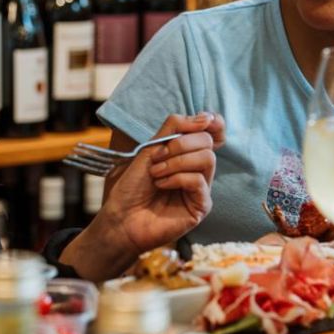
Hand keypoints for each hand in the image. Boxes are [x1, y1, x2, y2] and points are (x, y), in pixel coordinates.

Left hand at [63, 113, 224, 279]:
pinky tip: (161, 185)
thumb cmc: (132, 186)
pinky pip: (198, 180)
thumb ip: (174, 129)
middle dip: (180, 144)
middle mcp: (197, 171)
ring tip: (156, 173)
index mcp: (186, 155)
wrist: (121, 216)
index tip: (204, 120)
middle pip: (207, 142)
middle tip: (157, 157)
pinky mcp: (201, 206)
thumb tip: (205, 117)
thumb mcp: (149, 150)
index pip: (211, 133)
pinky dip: (176, 178)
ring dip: (176, 161)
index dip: (212, 123)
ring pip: (207, 158)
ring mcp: (201, 189)